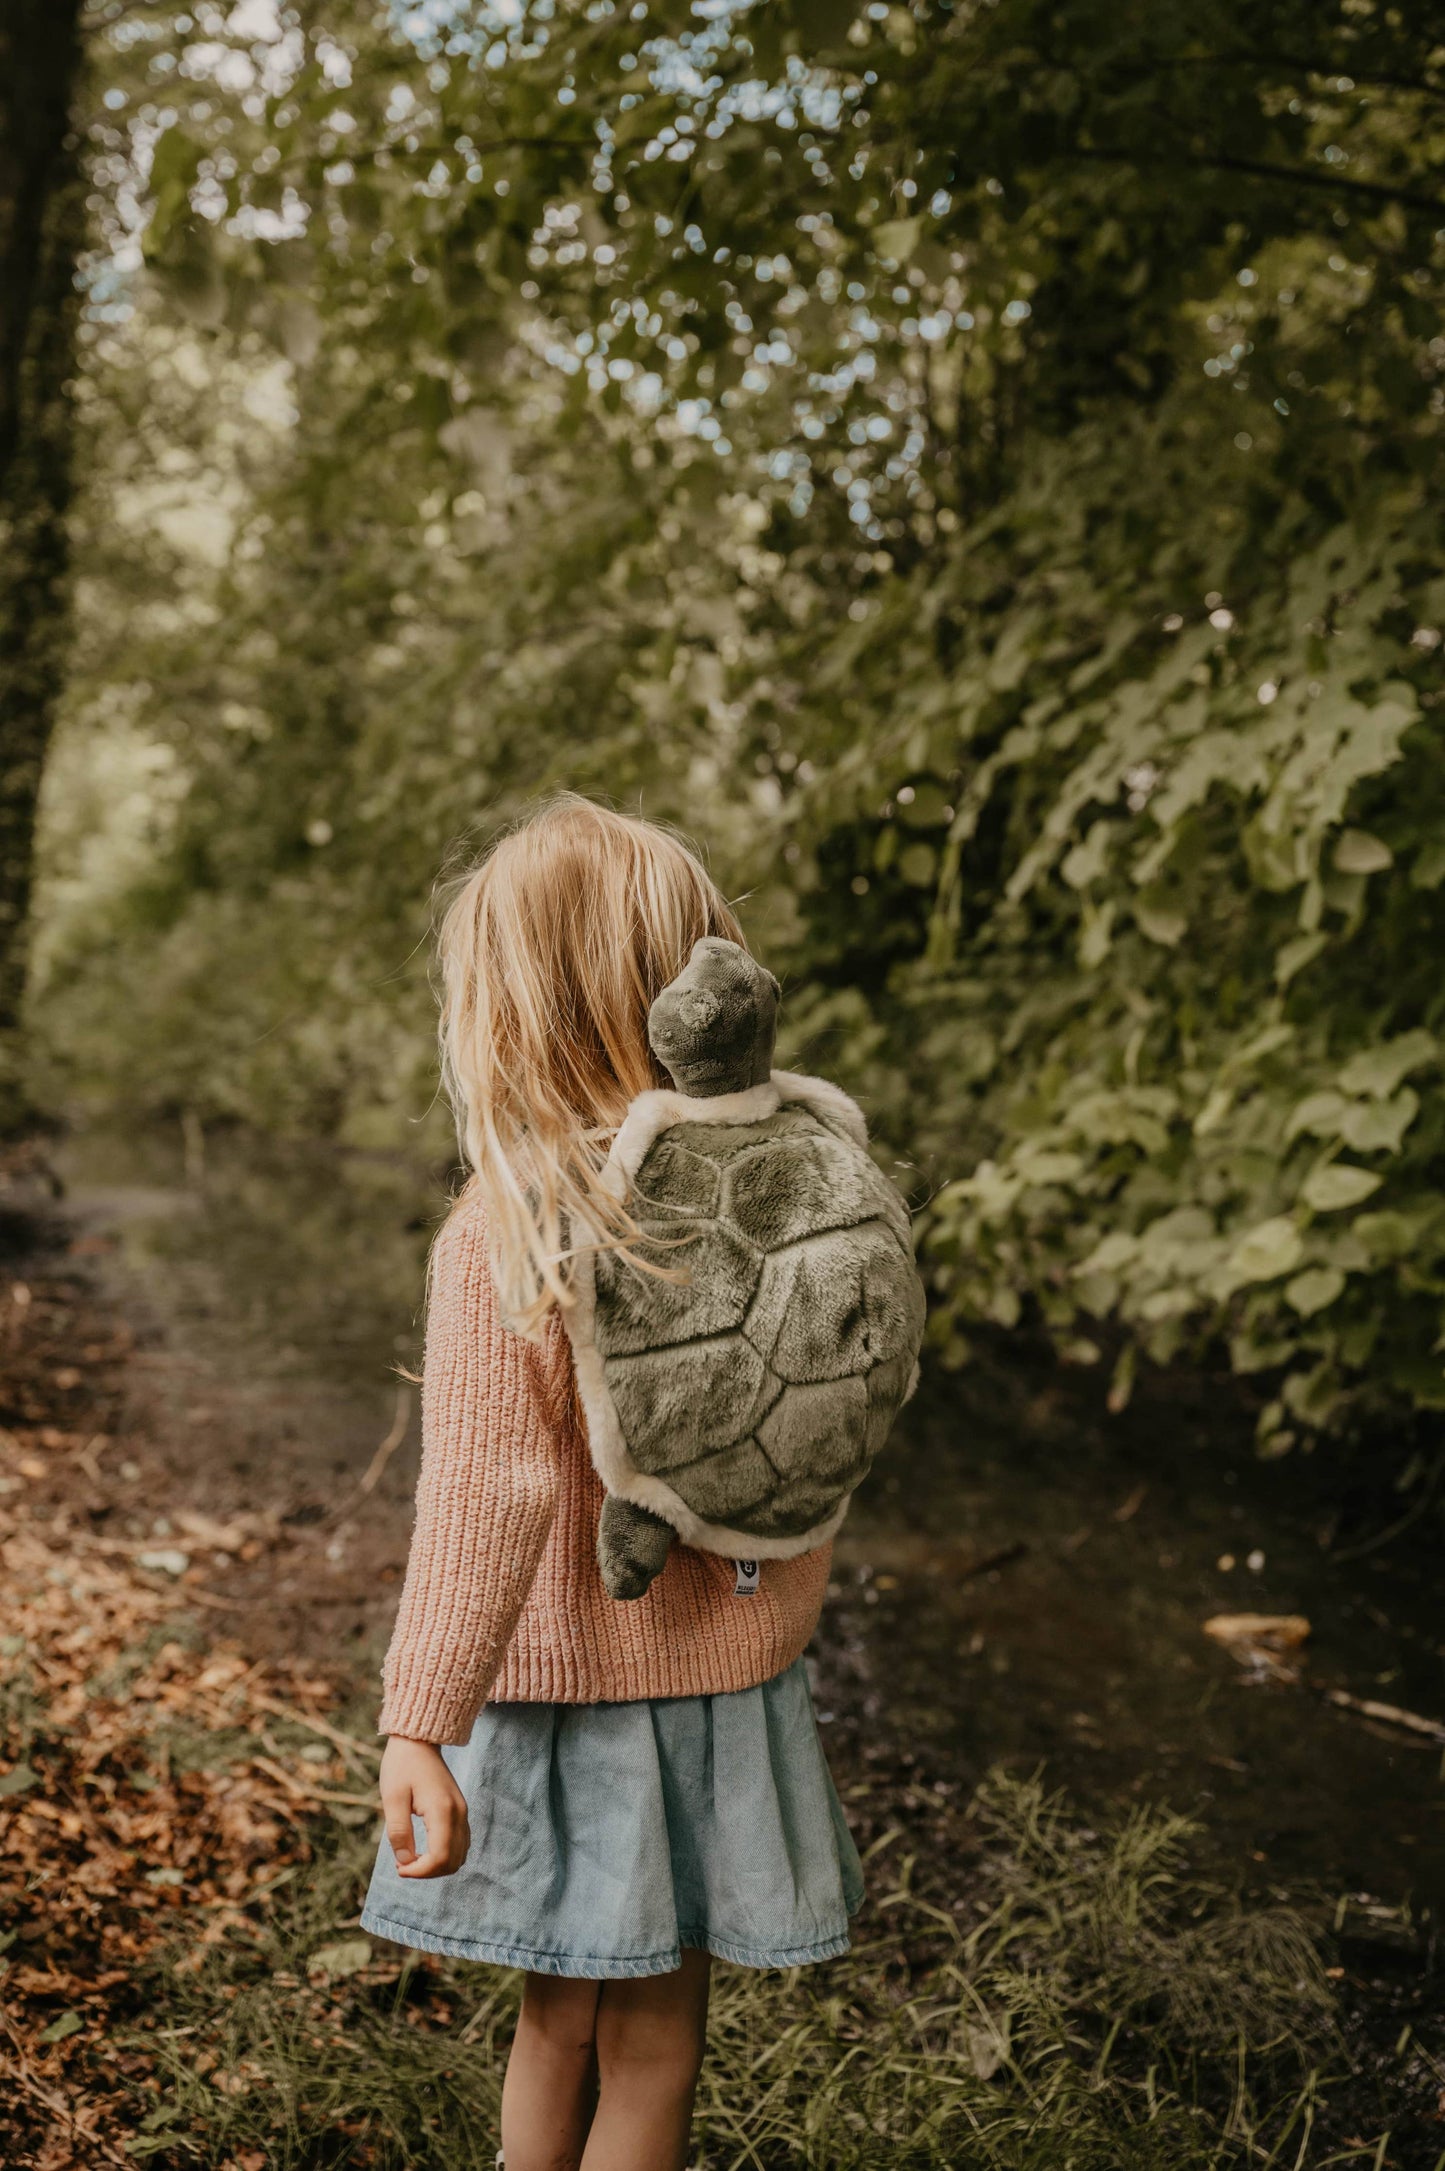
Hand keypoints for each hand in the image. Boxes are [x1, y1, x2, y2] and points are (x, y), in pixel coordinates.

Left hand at [379, 1736, 470, 1877]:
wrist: (418, 1740)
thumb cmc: (402, 1766)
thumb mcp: (392, 1798)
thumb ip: (398, 1832)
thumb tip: (405, 1861)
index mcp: (442, 1811)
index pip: (440, 1858)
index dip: (419, 1872)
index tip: (399, 1868)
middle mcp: (459, 1813)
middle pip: (453, 1861)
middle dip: (427, 1871)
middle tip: (402, 1864)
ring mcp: (462, 1811)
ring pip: (459, 1855)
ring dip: (436, 1865)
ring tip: (411, 1856)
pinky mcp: (460, 1810)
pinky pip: (460, 1844)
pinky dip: (444, 1854)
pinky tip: (423, 1848)